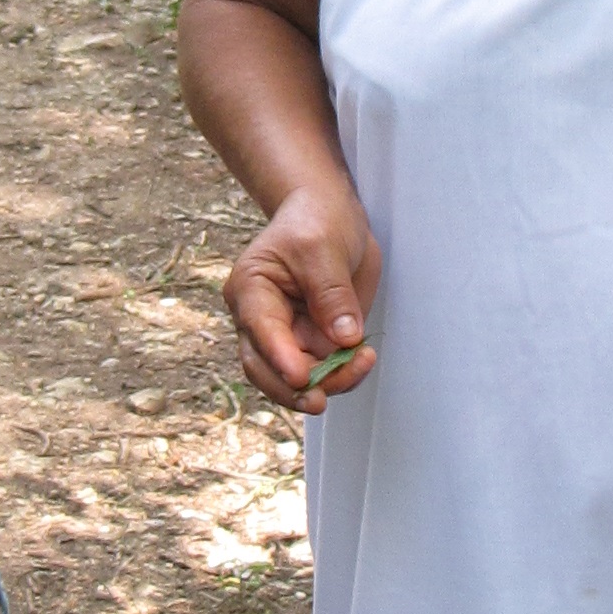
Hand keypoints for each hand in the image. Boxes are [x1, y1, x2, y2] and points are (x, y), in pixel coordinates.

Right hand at [223, 178, 382, 413]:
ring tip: (362, 363)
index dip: (278, 357)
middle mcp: (260, 320)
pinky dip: (342, 376)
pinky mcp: (310, 344)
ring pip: (294, 380)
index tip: (301, 377)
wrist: (329, 216)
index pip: (259, 329)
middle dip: (295, 388)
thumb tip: (344, 337)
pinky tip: (362, 360)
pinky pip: (322, 373)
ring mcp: (285, 336)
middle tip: (323, 397)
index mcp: (250, 289)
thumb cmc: (315, 221)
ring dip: (326, 384)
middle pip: (266, 369)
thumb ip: (331, 293)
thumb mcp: (322, 247)